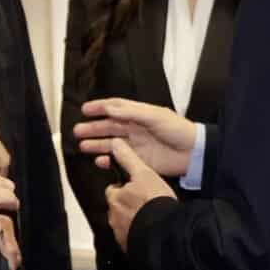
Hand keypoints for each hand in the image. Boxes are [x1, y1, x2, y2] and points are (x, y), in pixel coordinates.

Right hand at [74, 98, 196, 176]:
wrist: (192, 153)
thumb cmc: (177, 130)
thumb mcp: (154, 116)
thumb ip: (131, 112)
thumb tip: (109, 109)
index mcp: (138, 114)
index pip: (115, 108)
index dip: (99, 108)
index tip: (84, 110)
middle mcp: (135, 128)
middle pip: (109, 127)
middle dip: (93, 128)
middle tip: (77, 131)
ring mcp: (136, 145)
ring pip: (111, 143)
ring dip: (96, 144)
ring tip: (82, 146)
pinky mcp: (139, 160)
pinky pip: (119, 160)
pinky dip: (108, 161)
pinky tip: (99, 161)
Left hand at [102, 139, 174, 249]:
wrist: (163, 233)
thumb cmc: (154, 202)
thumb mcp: (143, 173)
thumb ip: (128, 158)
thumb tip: (115, 143)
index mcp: (115, 197)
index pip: (113, 189)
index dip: (124, 187)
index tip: (135, 189)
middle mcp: (113, 216)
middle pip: (117, 207)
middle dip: (127, 206)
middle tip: (145, 203)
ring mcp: (120, 233)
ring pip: (123, 223)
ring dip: (133, 220)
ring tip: (150, 217)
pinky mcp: (129, 247)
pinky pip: (131, 238)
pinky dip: (138, 234)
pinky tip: (151, 230)